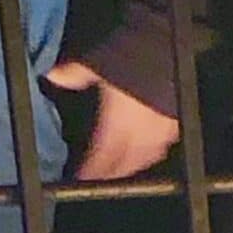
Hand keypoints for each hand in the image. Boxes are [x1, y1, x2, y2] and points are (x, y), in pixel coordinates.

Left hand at [46, 61, 179, 180]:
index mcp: (118, 124)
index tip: (81, 176)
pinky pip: (164, 146)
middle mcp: (140, 134)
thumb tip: (54, 75)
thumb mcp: (101, 63)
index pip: (101, 157)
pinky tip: (151, 148)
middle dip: (111, 173)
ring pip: (145, 158)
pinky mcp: (178, 124)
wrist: (175, 56)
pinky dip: (153, 151)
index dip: (90, 170)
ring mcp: (162, 132)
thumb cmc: (137, 59)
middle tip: (101, 176)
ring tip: (124, 167)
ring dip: (132, 165)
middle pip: (124, 164)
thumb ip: (77, 73)